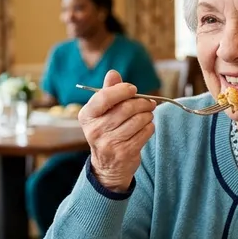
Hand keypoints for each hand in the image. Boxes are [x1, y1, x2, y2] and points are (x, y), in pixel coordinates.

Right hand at [80, 70, 156, 192]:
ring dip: (147, 115)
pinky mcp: (124, 153)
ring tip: (147, 114)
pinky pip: (145, 132)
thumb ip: (108, 91)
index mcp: (87, 115)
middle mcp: (95, 130)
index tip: (133, 89)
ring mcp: (109, 143)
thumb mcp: (103, 112)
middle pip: (126, 108)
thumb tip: (113, 73)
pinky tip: (146, 126)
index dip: (122, 90)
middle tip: (149, 102)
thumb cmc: (107, 131)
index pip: (105, 97)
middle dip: (142, 103)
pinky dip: (150, 127)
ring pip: (138, 120)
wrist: (108, 165)